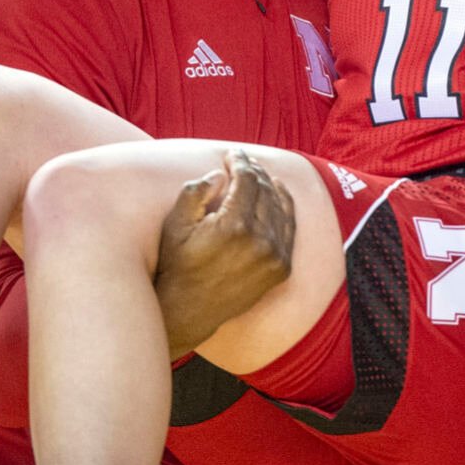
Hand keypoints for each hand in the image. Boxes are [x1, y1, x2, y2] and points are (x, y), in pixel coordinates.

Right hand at [154, 149, 296, 359]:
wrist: (189, 310)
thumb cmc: (177, 264)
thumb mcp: (175, 225)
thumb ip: (195, 192)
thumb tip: (220, 175)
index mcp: (235, 225)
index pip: (248, 179)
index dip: (240, 161)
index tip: (232, 154)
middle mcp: (261, 240)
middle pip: (266, 190)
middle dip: (254, 171)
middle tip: (242, 162)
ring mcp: (275, 256)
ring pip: (280, 206)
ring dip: (270, 186)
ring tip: (258, 174)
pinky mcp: (281, 269)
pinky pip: (289, 228)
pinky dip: (284, 207)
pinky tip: (276, 194)